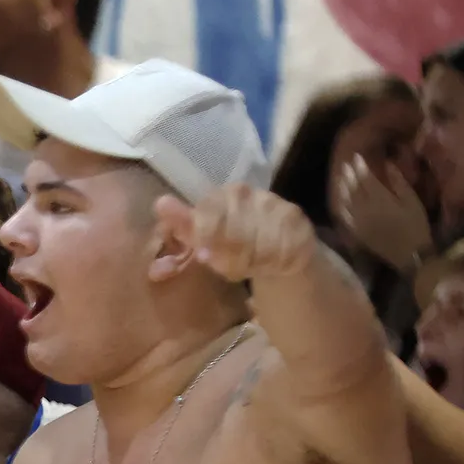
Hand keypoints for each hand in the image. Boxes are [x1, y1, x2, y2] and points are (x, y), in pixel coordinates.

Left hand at [155, 185, 315, 282]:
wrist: (280, 249)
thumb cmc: (233, 241)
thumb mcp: (203, 236)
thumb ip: (183, 223)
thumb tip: (160, 203)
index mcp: (228, 193)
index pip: (211, 213)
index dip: (205, 239)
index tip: (202, 257)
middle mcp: (257, 195)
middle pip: (237, 229)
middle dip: (227, 255)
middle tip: (225, 269)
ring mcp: (282, 209)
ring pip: (261, 241)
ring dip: (249, 262)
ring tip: (245, 269)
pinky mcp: (302, 227)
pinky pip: (285, 249)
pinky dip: (273, 264)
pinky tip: (269, 267)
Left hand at [335, 153, 432, 271]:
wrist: (410, 253)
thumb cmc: (415, 225)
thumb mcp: (412, 201)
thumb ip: (399, 182)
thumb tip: (388, 164)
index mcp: (380, 199)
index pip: (366, 178)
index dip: (360, 166)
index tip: (356, 156)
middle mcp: (365, 208)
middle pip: (353, 187)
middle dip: (349, 174)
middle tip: (346, 164)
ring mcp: (358, 220)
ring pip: (345, 199)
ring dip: (342, 186)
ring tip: (340, 176)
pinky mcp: (356, 231)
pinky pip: (344, 215)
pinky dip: (341, 204)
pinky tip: (340, 199)